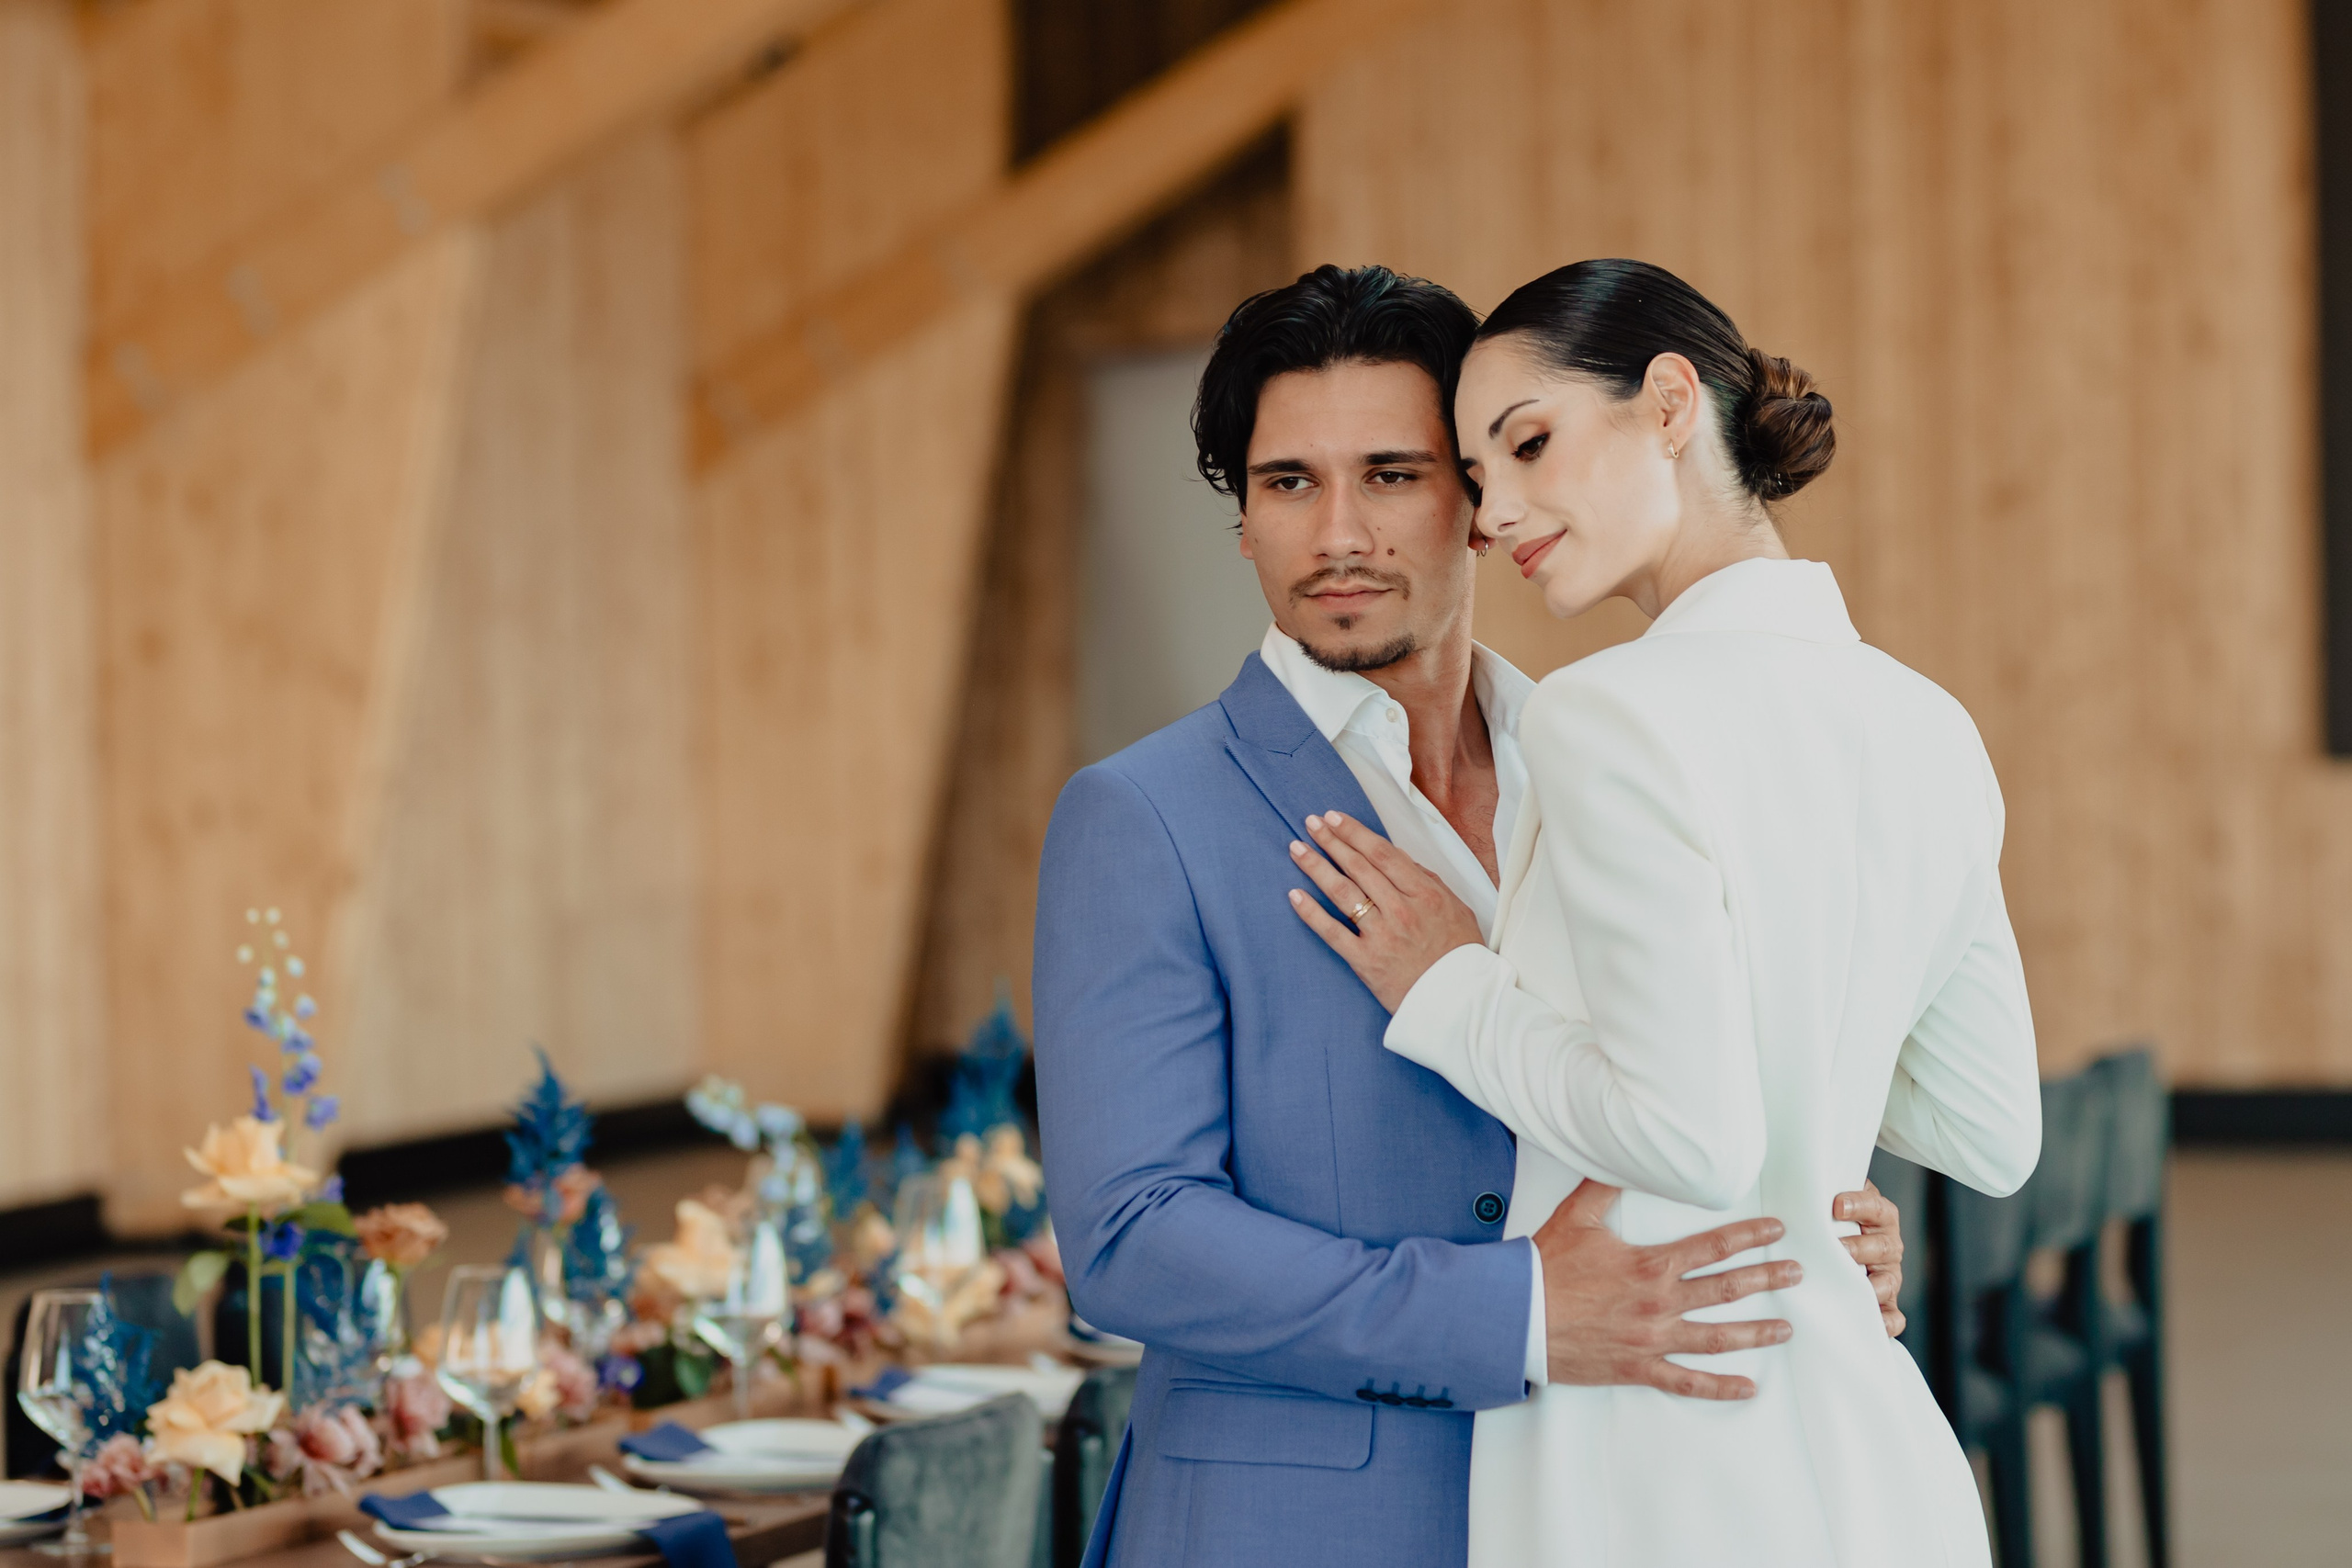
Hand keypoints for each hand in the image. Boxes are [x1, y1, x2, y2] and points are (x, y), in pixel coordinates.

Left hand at [1286, 810, 1483, 1010]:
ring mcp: (1381, 935)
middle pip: (1358, 867)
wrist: (1460, 1002)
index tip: (1335, 818)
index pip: (1382, 854)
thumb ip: (1428, 881)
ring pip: (1342, 892)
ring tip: (1297, 850)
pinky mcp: (1366, 961)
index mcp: (1424, 894)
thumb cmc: (1460, 954)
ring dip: (1316, 867)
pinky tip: (1295, 895)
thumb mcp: (1457, 908)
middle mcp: (1400, 910)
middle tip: (1311, 823)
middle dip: (1331, 841)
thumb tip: (1400, 858)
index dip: (1355, 832)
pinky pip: (1333, 932)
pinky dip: (1311, 913)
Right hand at [1536, 1179, 1797, 1399]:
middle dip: (1766, 1279)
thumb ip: (1605, 1185)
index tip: (1776, 1231)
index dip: (1748, 1236)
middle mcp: (1660, 1302)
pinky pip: (1686, 1382)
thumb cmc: (1545, 1267)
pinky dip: (1719, 1387)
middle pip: (1726, 1289)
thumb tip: (1624, 1155)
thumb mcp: (1576, 1216)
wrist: (1516, 1316)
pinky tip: (1747, 1387)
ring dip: (1756, 1333)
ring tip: (1786, 1329)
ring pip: (1717, 1338)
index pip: (1713, 1246)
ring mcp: (1652, 1339)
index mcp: (1650, 1265)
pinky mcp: (1638, 1367)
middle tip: (1797, 1274)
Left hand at [1834, 1180, 1904, 1336]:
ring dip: (1870, 1285)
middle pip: (1881, 1247)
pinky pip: (1894, 1316)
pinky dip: (1887, 1322)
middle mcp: (1888, 1245)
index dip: (1859, 1205)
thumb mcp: (1830, 1202)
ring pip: (1889, 1281)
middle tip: (1837, 1250)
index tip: (1836, 1206)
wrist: (1837, 1246)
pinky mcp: (1887, 1303)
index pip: (1876, 1207)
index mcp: (1880, 1216)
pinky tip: (1873, 1324)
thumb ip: (1822, 1194)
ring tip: (1847, 1286)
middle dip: (1858, 1248)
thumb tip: (1792, 1180)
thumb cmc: (1829, 1220)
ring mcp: (1889, 1276)